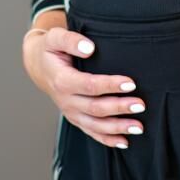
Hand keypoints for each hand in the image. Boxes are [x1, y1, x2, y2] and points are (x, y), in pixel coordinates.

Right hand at [23, 27, 145, 148]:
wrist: (39, 65)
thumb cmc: (50, 49)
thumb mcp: (55, 37)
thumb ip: (71, 40)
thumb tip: (89, 48)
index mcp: (62, 80)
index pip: (89, 85)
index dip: (110, 85)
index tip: (131, 83)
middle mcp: (66, 100)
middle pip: (96, 108)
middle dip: (119, 108)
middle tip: (140, 105)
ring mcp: (70, 112)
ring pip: (95, 125)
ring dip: (118, 128)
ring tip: (138, 127)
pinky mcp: (75, 118)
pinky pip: (91, 132)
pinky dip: (107, 140)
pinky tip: (124, 142)